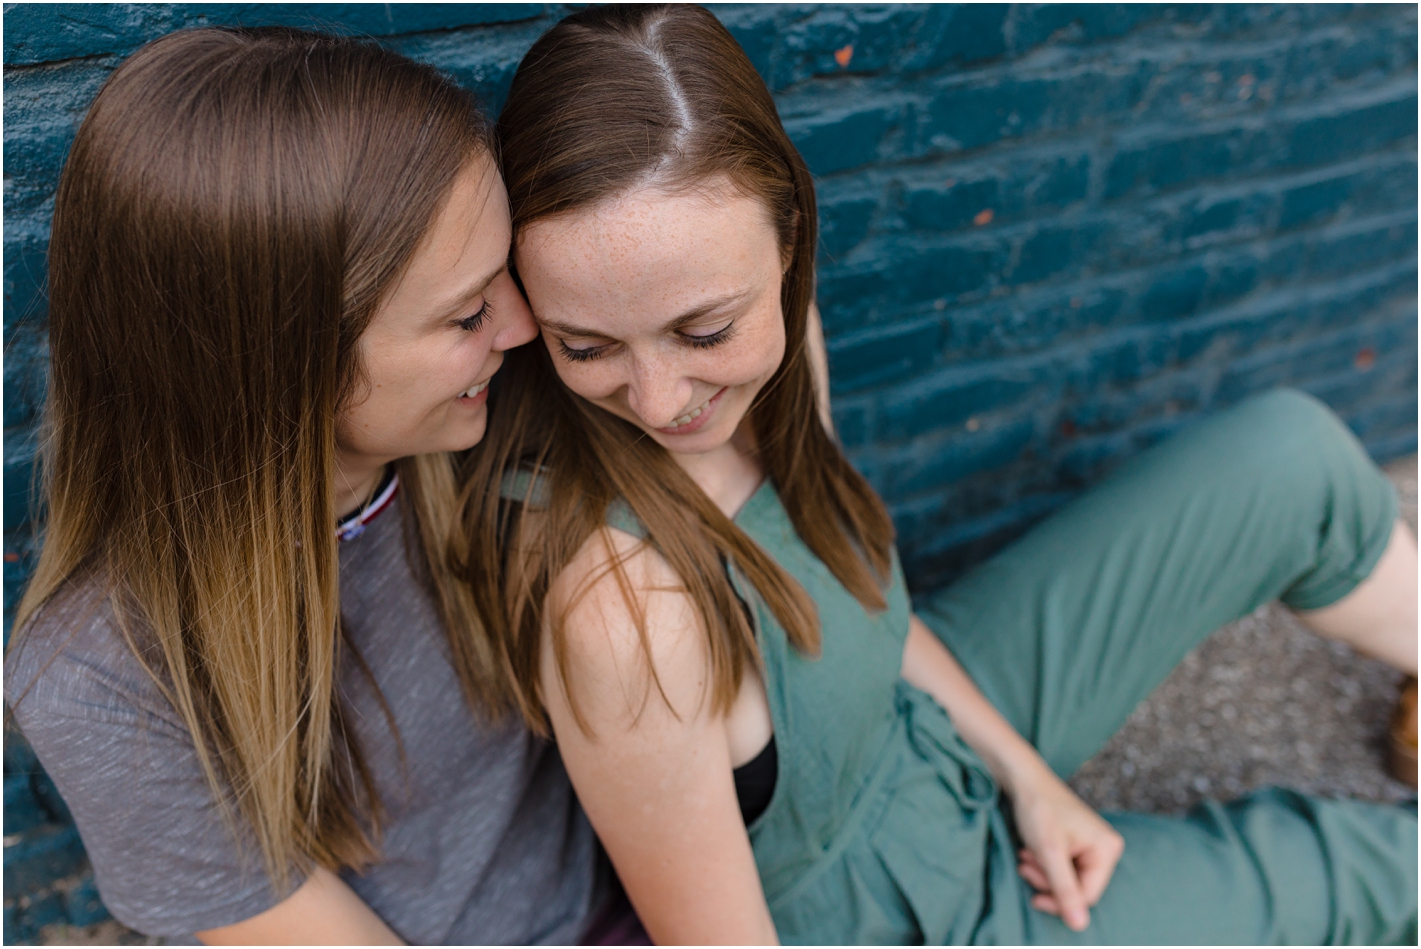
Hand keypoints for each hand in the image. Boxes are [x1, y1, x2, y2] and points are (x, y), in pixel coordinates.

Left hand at [1006, 764, 1123, 931]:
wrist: (1024, 779)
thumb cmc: (1039, 810)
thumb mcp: (1049, 853)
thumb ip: (1064, 888)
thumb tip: (1080, 926)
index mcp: (1107, 850)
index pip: (1087, 895)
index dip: (1059, 901)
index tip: (1033, 897)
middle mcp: (1106, 848)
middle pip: (1077, 887)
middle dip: (1048, 881)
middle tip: (1025, 865)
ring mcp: (1093, 845)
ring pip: (1067, 878)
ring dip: (1043, 872)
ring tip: (1026, 855)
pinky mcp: (1079, 843)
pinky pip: (1064, 866)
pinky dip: (1044, 863)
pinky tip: (1030, 851)